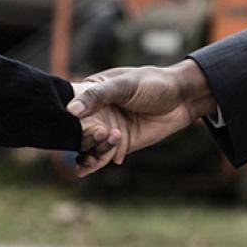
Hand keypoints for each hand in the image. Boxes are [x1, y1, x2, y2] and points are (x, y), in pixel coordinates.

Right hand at [66, 61, 217, 175]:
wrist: (180, 100)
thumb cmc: (152, 84)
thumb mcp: (124, 86)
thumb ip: (98, 96)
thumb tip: (71, 110)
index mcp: (90, 93)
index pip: (68, 108)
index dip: (66, 120)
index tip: (74, 126)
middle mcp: (95, 114)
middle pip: (75, 133)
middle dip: (82, 140)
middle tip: (101, 135)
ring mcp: (106, 130)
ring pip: (87, 148)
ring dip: (92, 153)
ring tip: (109, 146)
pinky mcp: (119, 144)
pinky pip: (103, 157)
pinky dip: (101, 162)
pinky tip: (113, 159)